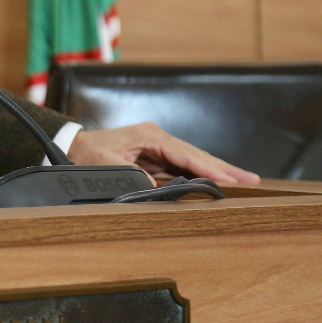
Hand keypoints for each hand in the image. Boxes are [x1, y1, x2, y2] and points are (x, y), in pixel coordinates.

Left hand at [68, 123, 259, 184]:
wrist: (70, 147)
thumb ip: (132, 175)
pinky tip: (217, 183)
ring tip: (243, 183)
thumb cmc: (85, 154)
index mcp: (149, 136)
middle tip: (253, 181)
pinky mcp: (154, 157)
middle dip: (224, 169)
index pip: (186, 155)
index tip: (229, 180)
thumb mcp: (105, 164)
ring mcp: (157, 147)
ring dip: (217, 172)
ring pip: (193, 161)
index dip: (209, 169)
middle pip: (197, 155)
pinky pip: (183, 167)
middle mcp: (157, 138)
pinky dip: (201, 175)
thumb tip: (157, 186)